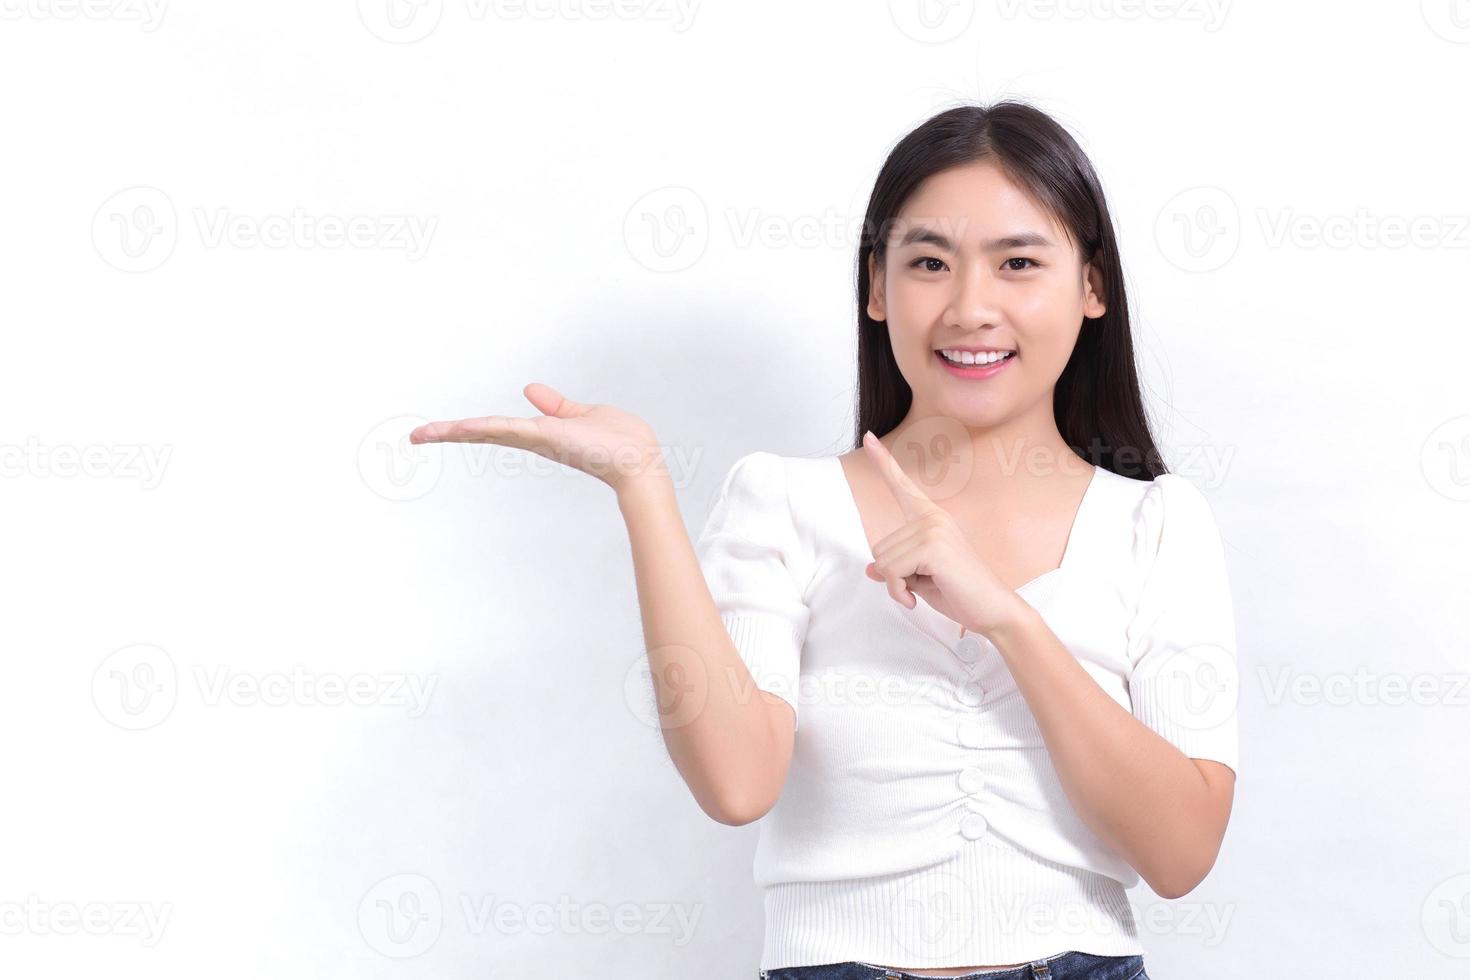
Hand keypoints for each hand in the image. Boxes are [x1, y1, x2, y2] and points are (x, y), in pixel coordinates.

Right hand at [409, 383, 666, 493]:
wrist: (640, 463)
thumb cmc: (621, 442)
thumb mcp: (583, 413)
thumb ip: (556, 404)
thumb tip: (529, 389)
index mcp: (541, 433)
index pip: (497, 429)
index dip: (468, 428)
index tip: (438, 431)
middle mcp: (534, 439)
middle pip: (484, 433)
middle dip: (450, 434)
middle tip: (416, 436)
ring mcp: (538, 440)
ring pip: (489, 432)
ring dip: (455, 432)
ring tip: (422, 433)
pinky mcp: (546, 438)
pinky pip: (509, 429)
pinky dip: (484, 428)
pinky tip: (459, 427)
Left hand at [860, 430, 1030, 638]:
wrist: (993, 611)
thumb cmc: (960, 594)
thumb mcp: (919, 580)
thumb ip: (897, 568)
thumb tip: (870, 569)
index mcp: (931, 519)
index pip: (901, 486)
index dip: (883, 462)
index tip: (869, 436)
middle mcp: (932, 518)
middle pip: (878, 547)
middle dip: (893, 576)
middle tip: (924, 584)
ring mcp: (934, 529)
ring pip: (882, 562)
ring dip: (897, 585)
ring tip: (926, 588)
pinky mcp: (933, 546)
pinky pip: (891, 572)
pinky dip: (899, 592)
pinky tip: (918, 598)